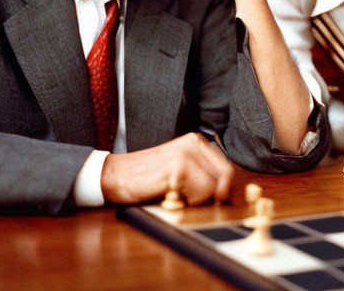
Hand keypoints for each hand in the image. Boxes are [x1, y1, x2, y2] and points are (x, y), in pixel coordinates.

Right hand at [100, 132, 234, 204]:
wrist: (116, 175)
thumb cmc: (147, 178)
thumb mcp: (180, 171)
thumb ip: (203, 175)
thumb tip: (226, 194)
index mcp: (196, 141)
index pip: (227, 169)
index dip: (219, 190)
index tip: (203, 199)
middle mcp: (194, 142)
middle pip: (225, 178)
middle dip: (210, 196)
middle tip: (186, 198)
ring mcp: (187, 152)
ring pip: (213, 188)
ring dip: (196, 200)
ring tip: (175, 195)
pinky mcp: (179, 166)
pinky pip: (201, 192)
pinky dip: (188, 201)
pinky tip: (170, 194)